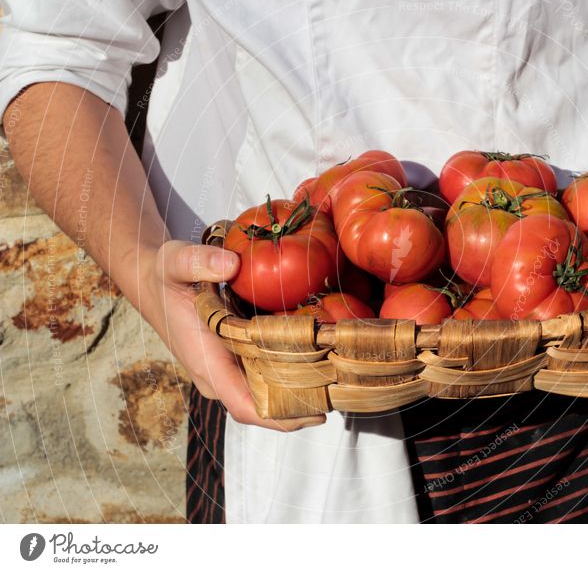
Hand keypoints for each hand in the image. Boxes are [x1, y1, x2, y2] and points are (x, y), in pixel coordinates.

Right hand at [138, 240, 326, 430]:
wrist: (153, 278)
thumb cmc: (165, 274)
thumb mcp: (176, 261)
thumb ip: (199, 261)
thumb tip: (231, 264)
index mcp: (207, 361)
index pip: (244, 405)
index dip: (281, 417)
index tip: (317, 413)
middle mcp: (218, 374)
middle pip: (264, 407)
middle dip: (302, 405)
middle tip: (343, 390)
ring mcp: (227, 369)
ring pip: (267, 394)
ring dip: (300, 391)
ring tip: (340, 378)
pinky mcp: (235, 359)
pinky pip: (266, 377)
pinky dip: (291, 374)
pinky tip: (320, 359)